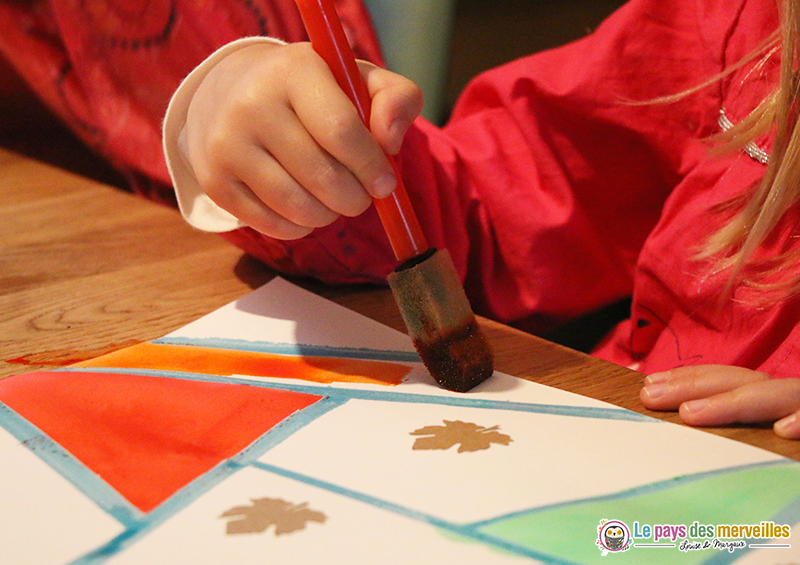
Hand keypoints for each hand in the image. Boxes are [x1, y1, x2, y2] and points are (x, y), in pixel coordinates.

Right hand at [183, 41, 422, 238]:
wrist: (233, 96)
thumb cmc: (314, 93)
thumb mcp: (359, 81)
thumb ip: (396, 99)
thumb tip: (390, 142)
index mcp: (294, 69)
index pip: (341, 130)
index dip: (371, 167)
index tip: (385, 183)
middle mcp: (252, 103)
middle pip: (323, 177)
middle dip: (355, 199)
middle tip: (361, 196)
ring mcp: (227, 144)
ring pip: (298, 207)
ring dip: (329, 215)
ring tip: (334, 201)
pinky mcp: (214, 181)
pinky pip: (272, 225)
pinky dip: (300, 227)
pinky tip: (306, 208)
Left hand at [640, 365, 799, 438]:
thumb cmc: (791, 444)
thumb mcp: (756, 430)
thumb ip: (728, 422)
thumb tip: (667, 406)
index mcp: (772, 395)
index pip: (726, 379)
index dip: (687, 379)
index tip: (646, 387)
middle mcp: (794, 397)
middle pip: (741, 382)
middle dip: (693, 386)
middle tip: (651, 397)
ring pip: (780, 394)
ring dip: (735, 402)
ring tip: (692, 414)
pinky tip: (783, 432)